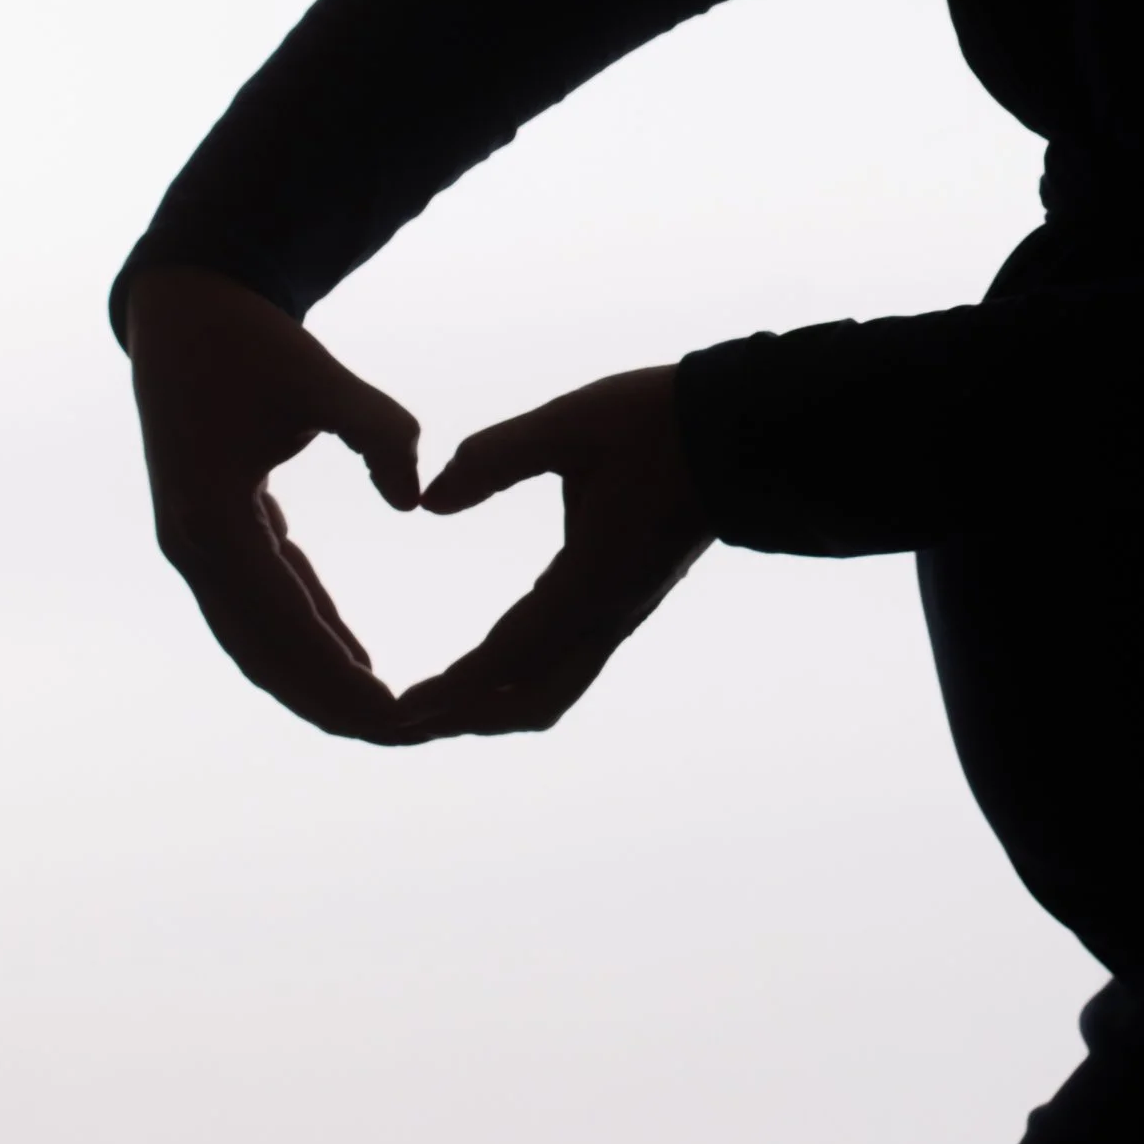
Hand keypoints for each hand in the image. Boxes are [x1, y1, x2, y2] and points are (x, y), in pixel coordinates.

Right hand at [125, 262, 422, 739]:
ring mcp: (198, 544)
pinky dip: (306, 631)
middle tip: (402, 734)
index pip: (280, 625)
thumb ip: (379, 431)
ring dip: (315, 678)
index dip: (335, 677)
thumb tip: (416, 496)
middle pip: (264, 653)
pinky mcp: (214, 529)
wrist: (183, 310)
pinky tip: (354, 659)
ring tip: (382, 714)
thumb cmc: (248, 339)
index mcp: (212, 521)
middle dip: (328, 701)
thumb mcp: (320, 377)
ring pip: (260, 636)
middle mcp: (196, 548)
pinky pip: (264, 597)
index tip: (393, 714)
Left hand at [401, 367, 714, 738]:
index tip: (399, 711)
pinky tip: (482, 667)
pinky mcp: (624, 603)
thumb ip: (494, 458)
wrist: (745, 432)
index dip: (452, 690)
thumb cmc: (660, 421)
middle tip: (397, 722)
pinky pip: (565, 666)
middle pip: (532, 701)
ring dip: (490, 706)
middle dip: (463, 718)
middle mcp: (607, 614)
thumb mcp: (568, 423)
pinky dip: (515, 681)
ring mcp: (620, 614)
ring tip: (432, 706)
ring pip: (551, 692)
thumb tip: (430, 501)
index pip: (509, 656)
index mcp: (592, 580)